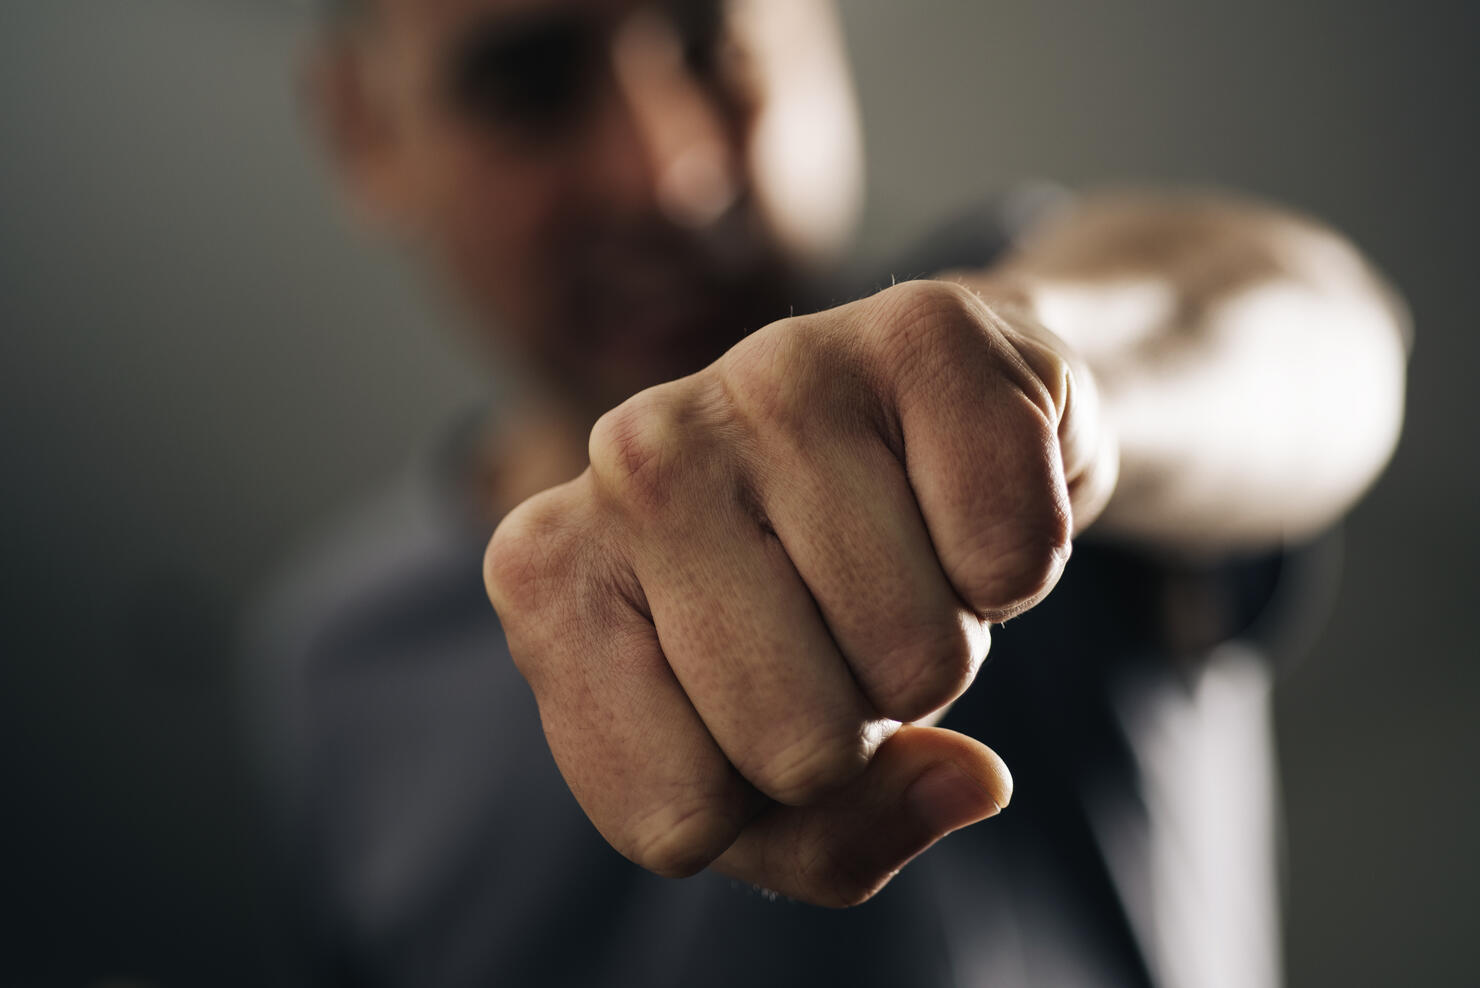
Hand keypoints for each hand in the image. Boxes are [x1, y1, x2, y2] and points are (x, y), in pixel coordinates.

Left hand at [483, 280, 1116, 905]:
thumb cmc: (811, 611)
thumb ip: (834, 840)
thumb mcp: (768, 773)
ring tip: (899, 553)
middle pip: (798, 749)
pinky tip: (958, 490)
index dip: (761, 803)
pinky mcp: (919, 327)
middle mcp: (628, 458)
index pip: (677, 819)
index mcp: (545, 575)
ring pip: (917, 663)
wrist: (918, 428)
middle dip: (861, 722)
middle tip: (844, 622)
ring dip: (943, 640)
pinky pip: (1010, 560)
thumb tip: (971, 782)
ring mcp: (767, 374)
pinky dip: (1020, 561)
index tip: (761, 701)